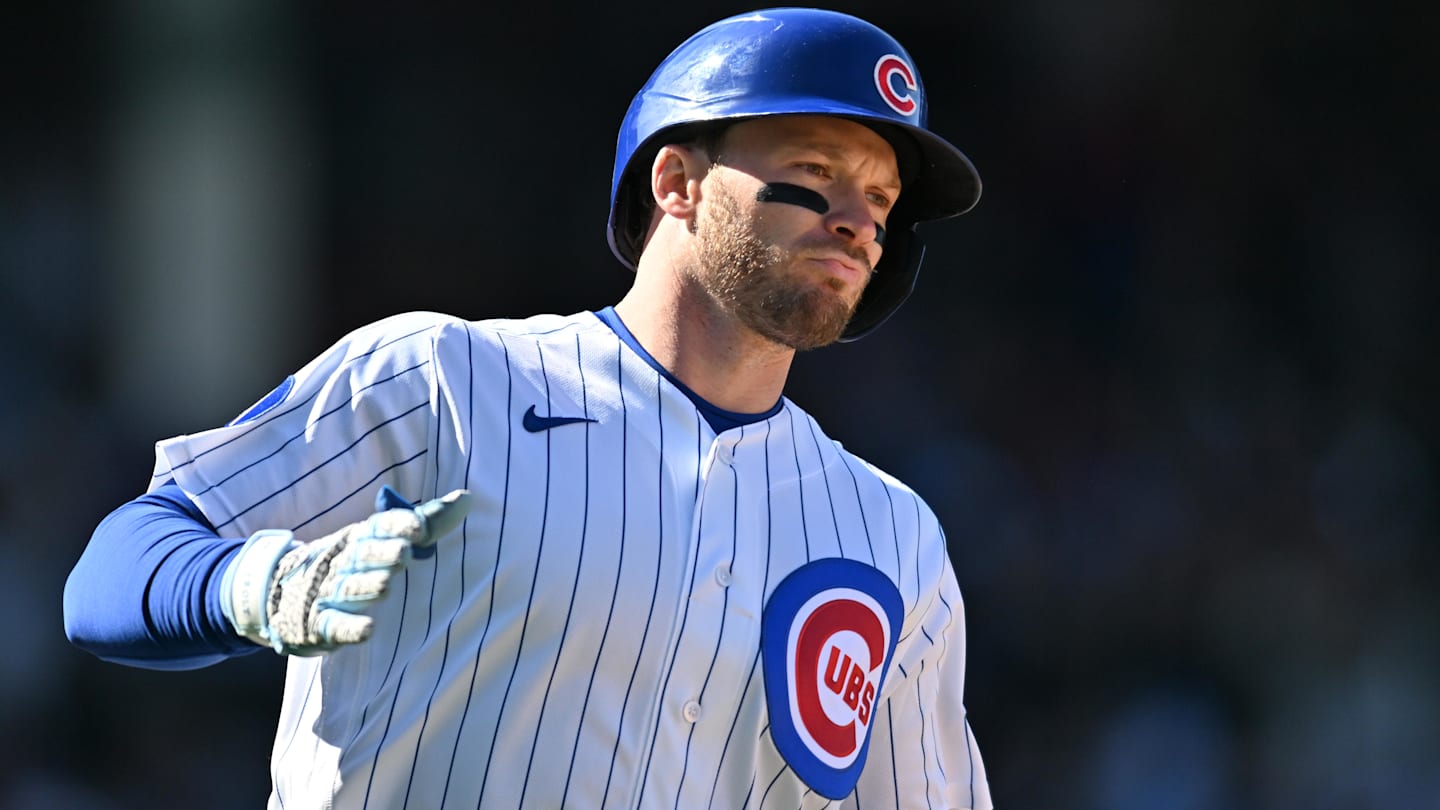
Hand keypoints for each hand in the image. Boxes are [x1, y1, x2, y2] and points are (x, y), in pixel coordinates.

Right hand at [220, 486, 472, 654]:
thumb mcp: (384, 538)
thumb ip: (429, 521)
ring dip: (367, 587)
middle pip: (364, 556)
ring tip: (386, 585)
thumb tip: (468, 498)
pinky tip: (368, 630)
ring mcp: (329, 593)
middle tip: (404, 554)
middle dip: (382, 554)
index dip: (396, 526)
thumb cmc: (353, 561)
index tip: (417, 526)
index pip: (378, 527)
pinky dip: (350, 628)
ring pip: (350, 589)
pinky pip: (335, 626)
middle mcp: (345, 561)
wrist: (282, 594)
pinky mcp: (320, 625)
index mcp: (361, 537)